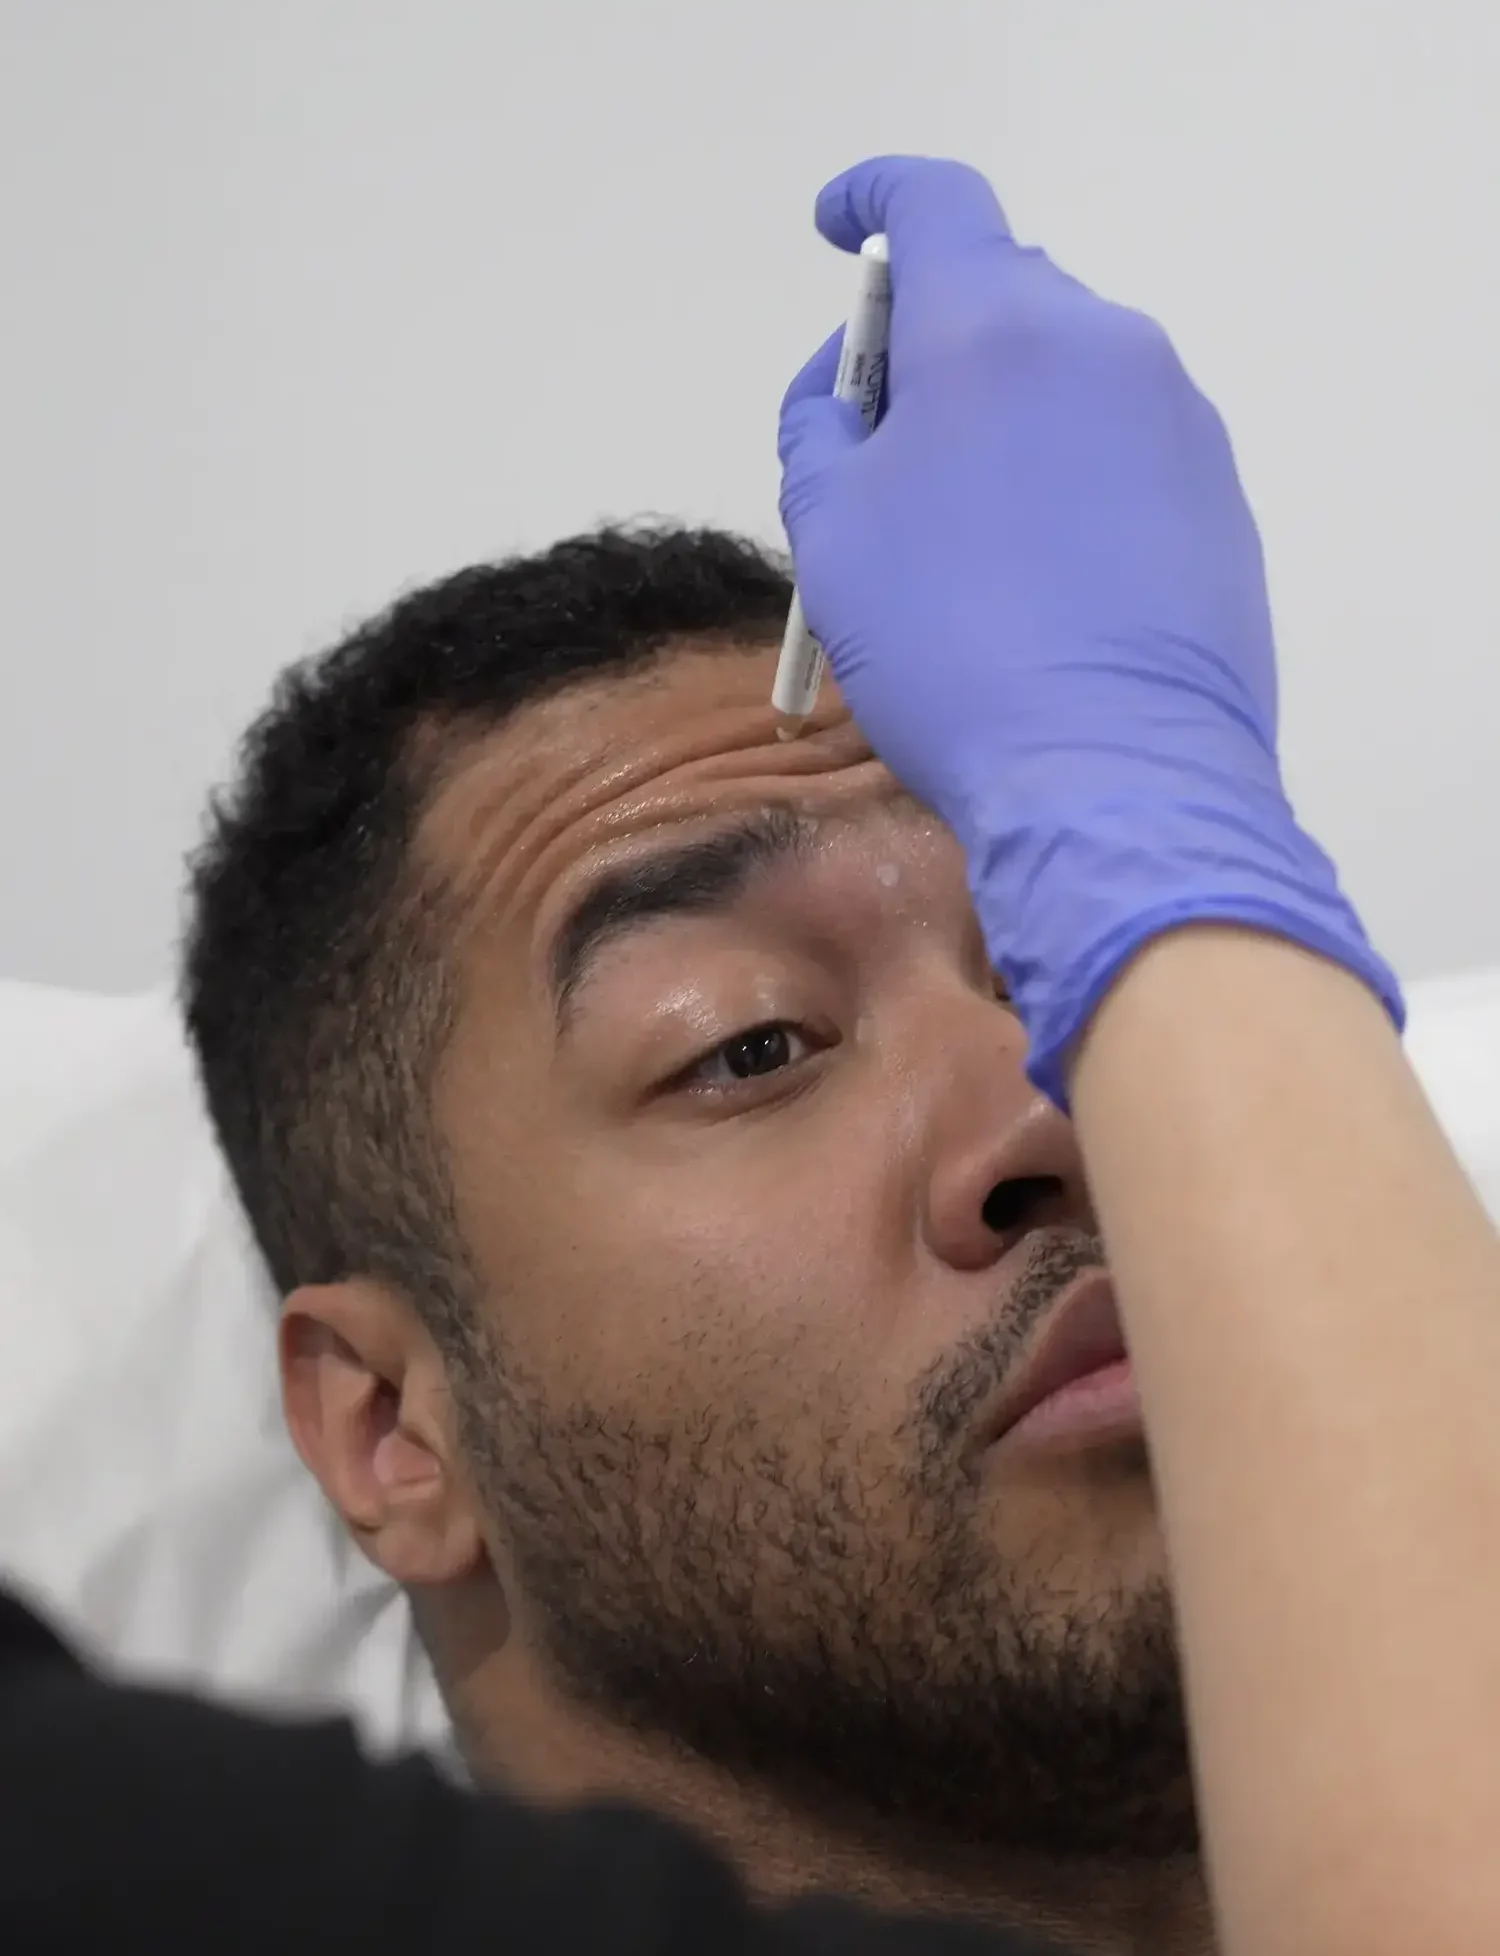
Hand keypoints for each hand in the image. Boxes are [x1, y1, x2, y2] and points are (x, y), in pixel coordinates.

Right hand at [777, 155, 1400, 1102]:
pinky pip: (1121, 445)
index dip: (870, 198)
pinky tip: (1039, 578)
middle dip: (931, 341)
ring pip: (1067, 373)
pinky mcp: (1221, 495)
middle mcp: (1101, 341)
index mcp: (992, 327)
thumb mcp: (829, 534)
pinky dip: (1067, 473)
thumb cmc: (944, 648)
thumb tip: (850, 391)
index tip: (835, 228)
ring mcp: (1177, 417)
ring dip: (1002, 414)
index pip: (929, 201)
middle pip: (1001, 291)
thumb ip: (821, 428)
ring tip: (960, 538)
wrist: (1114, 780)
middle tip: (881, 445)